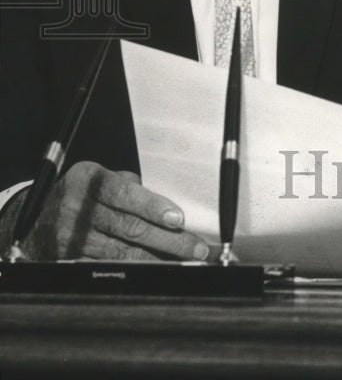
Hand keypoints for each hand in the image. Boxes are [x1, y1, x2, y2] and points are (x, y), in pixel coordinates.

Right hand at [13, 161, 210, 260]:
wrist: (37, 220)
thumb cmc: (81, 194)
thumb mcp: (100, 178)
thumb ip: (130, 187)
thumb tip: (165, 205)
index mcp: (89, 181)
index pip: (126, 195)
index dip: (154, 208)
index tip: (179, 219)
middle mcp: (78, 210)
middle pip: (129, 228)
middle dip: (168, 240)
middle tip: (196, 249)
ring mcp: (72, 239)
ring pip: (122, 253)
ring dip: (158, 259)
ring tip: (184, 262)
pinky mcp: (70, 262)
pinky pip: (108, 268)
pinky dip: (136, 271)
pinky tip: (157, 271)